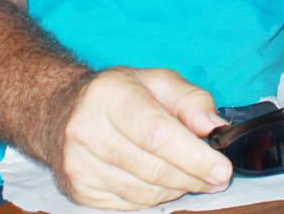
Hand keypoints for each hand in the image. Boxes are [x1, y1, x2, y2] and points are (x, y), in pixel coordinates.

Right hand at [52, 67, 232, 208]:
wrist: (61, 111)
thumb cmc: (120, 93)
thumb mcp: (158, 81)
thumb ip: (191, 100)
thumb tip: (214, 128)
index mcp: (110, 96)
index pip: (157, 134)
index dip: (194, 156)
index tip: (222, 169)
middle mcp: (88, 131)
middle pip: (152, 168)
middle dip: (194, 177)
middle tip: (219, 178)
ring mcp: (78, 164)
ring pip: (142, 191)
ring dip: (178, 189)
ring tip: (197, 178)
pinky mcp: (78, 190)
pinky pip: (129, 203)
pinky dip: (156, 197)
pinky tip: (168, 183)